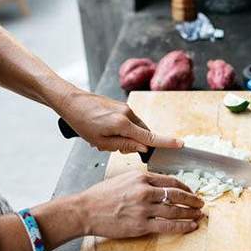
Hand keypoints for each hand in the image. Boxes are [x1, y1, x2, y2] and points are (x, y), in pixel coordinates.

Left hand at [60, 91, 180, 152]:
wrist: (71, 101)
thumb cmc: (82, 123)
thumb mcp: (101, 141)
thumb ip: (125, 145)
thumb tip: (143, 148)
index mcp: (124, 124)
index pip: (150, 137)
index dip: (166, 142)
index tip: (180, 144)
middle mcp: (128, 113)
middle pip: (143, 133)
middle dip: (134, 143)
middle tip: (113, 146)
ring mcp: (125, 107)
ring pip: (135, 128)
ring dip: (127, 136)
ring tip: (104, 137)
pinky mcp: (121, 105)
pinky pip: (128, 121)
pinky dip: (122, 128)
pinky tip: (104, 129)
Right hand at [79, 171, 203, 237]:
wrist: (86, 210)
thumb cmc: (101, 196)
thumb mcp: (123, 179)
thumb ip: (142, 180)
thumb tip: (159, 184)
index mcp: (141, 177)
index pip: (171, 181)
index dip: (185, 187)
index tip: (190, 192)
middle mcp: (144, 191)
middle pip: (177, 195)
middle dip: (192, 200)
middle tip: (200, 203)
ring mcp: (144, 209)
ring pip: (175, 211)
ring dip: (190, 213)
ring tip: (198, 215)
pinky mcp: (141, 225)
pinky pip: (167, 226)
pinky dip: (182, 226)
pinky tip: (191, 226)